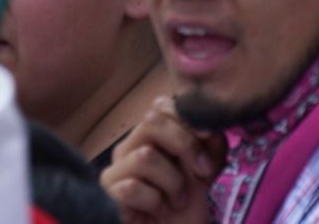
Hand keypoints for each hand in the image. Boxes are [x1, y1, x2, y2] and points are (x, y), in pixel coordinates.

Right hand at [100, 96, 224, 223]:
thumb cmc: (187, 206)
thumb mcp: (207, 170)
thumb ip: (210, 143)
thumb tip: (209, 123)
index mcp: (150, 138)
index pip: (160, 106)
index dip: (185, 116)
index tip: (208, 134)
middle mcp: (128, 148)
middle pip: (151, 121)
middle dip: (185, 145)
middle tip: (203, 172)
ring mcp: (115, 170)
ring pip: (145, 156)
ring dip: (174, 183)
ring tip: (178, 201)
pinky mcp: (108, 193)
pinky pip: (133, 187)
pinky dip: (156, 203)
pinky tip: (160, 213)